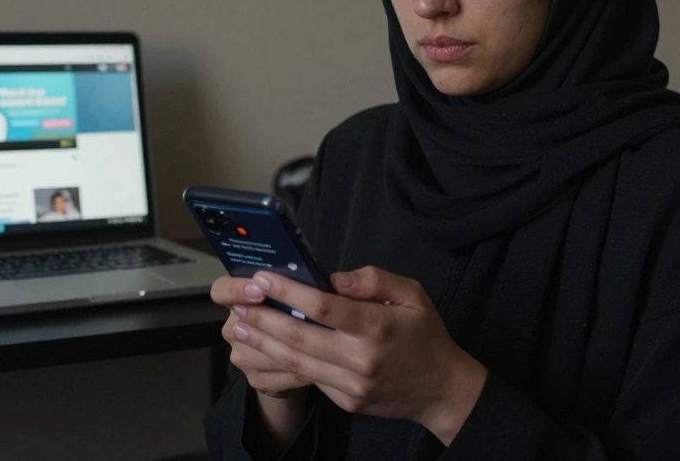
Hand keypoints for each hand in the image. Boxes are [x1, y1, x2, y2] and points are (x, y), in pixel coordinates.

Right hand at [210, 275, 311, 398]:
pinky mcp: (254, 379)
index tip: (260, 290)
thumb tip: (327, 280)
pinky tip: (315, 368)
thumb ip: (301, 285)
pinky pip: (276, 377)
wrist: (292, 355)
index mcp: (238, 299)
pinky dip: (296, 373)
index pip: (221, 290)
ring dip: (290, 352)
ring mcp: (241, 356)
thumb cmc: (297, 313)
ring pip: (263, 355)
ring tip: (317, 348)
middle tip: (298, 320)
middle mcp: (233, 328)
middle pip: (240, 327)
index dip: (237, 289)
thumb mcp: (297, 294)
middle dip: (271, 323)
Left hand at [230, 267, 486, 445]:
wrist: (441, 390)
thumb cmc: (425, 336)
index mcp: (376, 327)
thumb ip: (374, 280)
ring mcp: (351, 385)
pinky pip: (309, 378)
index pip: (322, 307)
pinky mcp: (345, 401)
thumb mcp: (412, 295)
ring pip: (297, 361)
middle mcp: (361, 359)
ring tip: (240, 326)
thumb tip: (334, 278)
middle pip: (300, 337)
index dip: (288, 291)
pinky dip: (283, 363)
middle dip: (263, 318)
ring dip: (263, 343)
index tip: (264, 278)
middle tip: (238, 303)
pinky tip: (265, 349)